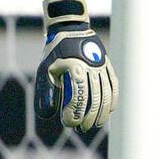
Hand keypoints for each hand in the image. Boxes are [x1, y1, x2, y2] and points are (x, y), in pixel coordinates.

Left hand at [34, 0, 117, 131]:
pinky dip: (111, 100)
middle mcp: (91, 67)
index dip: (75, 112)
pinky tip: (107, 112)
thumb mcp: (45, 71)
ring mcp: (102, 66)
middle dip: (88, 117)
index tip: (68, 123)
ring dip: (101, 113)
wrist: (70, 30)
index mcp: (74, 67)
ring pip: (106, 95)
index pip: (78, 96)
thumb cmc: (54, 53)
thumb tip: (48, 115)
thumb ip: (45, 93)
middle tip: (80, 129)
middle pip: (94, 99)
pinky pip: (113, 86)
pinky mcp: (107, 66)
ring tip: (94, 125)